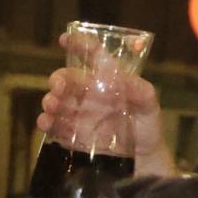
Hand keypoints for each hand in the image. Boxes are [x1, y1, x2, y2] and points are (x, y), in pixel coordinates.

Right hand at [40, 29, 168, 177]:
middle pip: (67, 79)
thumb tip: (126, 82)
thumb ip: (142, 92)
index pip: (92, 55)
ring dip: (49, 101)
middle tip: (58, 88)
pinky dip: (47, 124)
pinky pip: (54, 126)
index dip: (79, 44)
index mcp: (106, 80)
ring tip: (51, 106)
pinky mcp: (71, 135)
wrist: (141, 158)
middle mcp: (88, 94)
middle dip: (58, 80)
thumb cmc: (147, 126)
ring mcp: (77, 114)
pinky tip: (46, 124)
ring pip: (56, 101)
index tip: (65, 39)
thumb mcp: (150, 106)